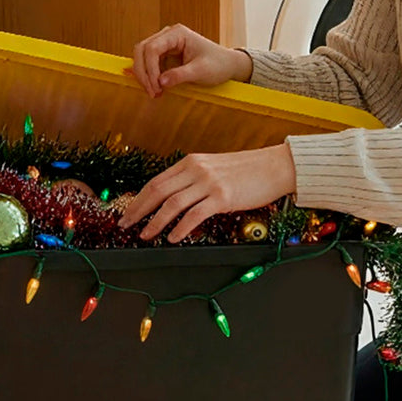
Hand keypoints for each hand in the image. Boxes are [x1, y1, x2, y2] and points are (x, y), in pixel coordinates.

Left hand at [118, 144, 296, 242]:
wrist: (275, 166)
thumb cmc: (246, 170)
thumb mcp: (213, 169)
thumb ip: (193, 180)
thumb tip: (172, 200)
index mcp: (191, 162)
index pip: (156, 182)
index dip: (138, 199)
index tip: (128, 212)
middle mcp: (196, 170)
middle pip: (157, 191)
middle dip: (138, 210)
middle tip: (126, 225)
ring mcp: (209, 183)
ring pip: (172, 204)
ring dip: (155, 222)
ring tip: (146, 235)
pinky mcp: (223, 197)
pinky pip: (195, 215)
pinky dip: (181, 228)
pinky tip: (173, 238)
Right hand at [128, 24, 252, 97]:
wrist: (227, 65)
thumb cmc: (218, 64)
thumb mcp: (201, 71)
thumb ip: (180, 75)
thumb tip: (160, 82)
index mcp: (177, 33)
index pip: (152, 48)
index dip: (150, 69)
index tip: (157, 87)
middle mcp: (167, 35)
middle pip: (142, 50)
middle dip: (143, 72)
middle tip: (152, 92)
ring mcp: (164, 44)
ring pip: (142, 56)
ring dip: (144, 75)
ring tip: (154, 92)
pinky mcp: (164, 55)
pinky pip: (148, 63)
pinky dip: (148, 76)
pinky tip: (154, 88)